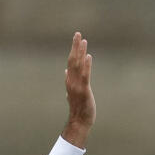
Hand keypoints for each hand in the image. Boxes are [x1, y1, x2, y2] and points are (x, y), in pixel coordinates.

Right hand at [61, 31, 94, 146]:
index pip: (71, 62)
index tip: (76, 39)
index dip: (74, 50)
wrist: (79, 121)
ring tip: (83, 41)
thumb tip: (66, 72)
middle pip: (72, 60)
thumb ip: (70, 81)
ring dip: (80, 52)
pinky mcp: (84, 91)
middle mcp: (71, 81)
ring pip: (78, 66)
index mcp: (70, 80)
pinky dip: (86, 65)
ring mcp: (77, 86)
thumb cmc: (78, 107)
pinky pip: (85, 76)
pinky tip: (88, 56)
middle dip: (75, 46)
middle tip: (78, 33)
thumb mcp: (73, 92)